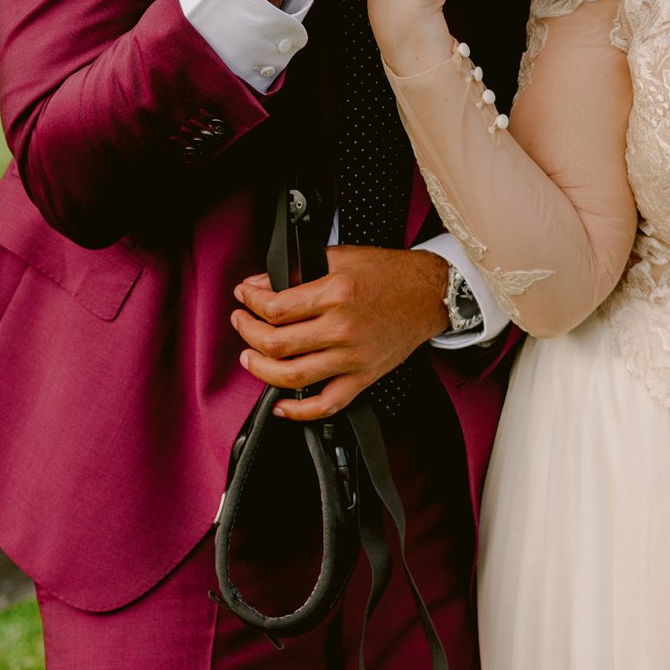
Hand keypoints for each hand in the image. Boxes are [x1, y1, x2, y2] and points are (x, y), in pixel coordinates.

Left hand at [230, 245, 449, 420]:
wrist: (428, 294)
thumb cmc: (388, 274)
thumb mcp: (340, 257)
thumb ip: (296, 271)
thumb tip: (259, 285)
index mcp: (336, 293)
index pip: (275, 308)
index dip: (250, 302)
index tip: (244, 296)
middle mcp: (343, 328)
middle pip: (276, 343)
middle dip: (247, 332)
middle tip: (241, 322)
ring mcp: (352, 357)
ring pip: (291, 376)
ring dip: (260, 369)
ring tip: (250, 357)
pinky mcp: (363, 377)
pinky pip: (326, 404)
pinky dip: (299, 412)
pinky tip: (281, 406)